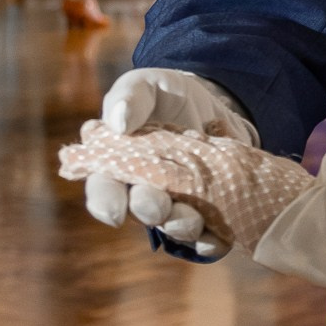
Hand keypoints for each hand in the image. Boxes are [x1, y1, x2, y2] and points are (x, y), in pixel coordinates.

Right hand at [79, 69, 263, 255]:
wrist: (214, 103)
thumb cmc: (166, 94)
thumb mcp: (148, 85)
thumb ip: (131, 97)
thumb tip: (119, 122)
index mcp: (118, 166)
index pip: (103, 191)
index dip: (106, 203)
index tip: (114, 210)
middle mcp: (143, 192)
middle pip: (141, 213)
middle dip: (150, 211)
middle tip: (159, 205)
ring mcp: (176, 205)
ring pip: (174, 229)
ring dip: (182, 226)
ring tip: (193, 216)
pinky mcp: (208, 214)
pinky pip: (208, 238)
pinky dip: (213, 240)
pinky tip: (221, 233)